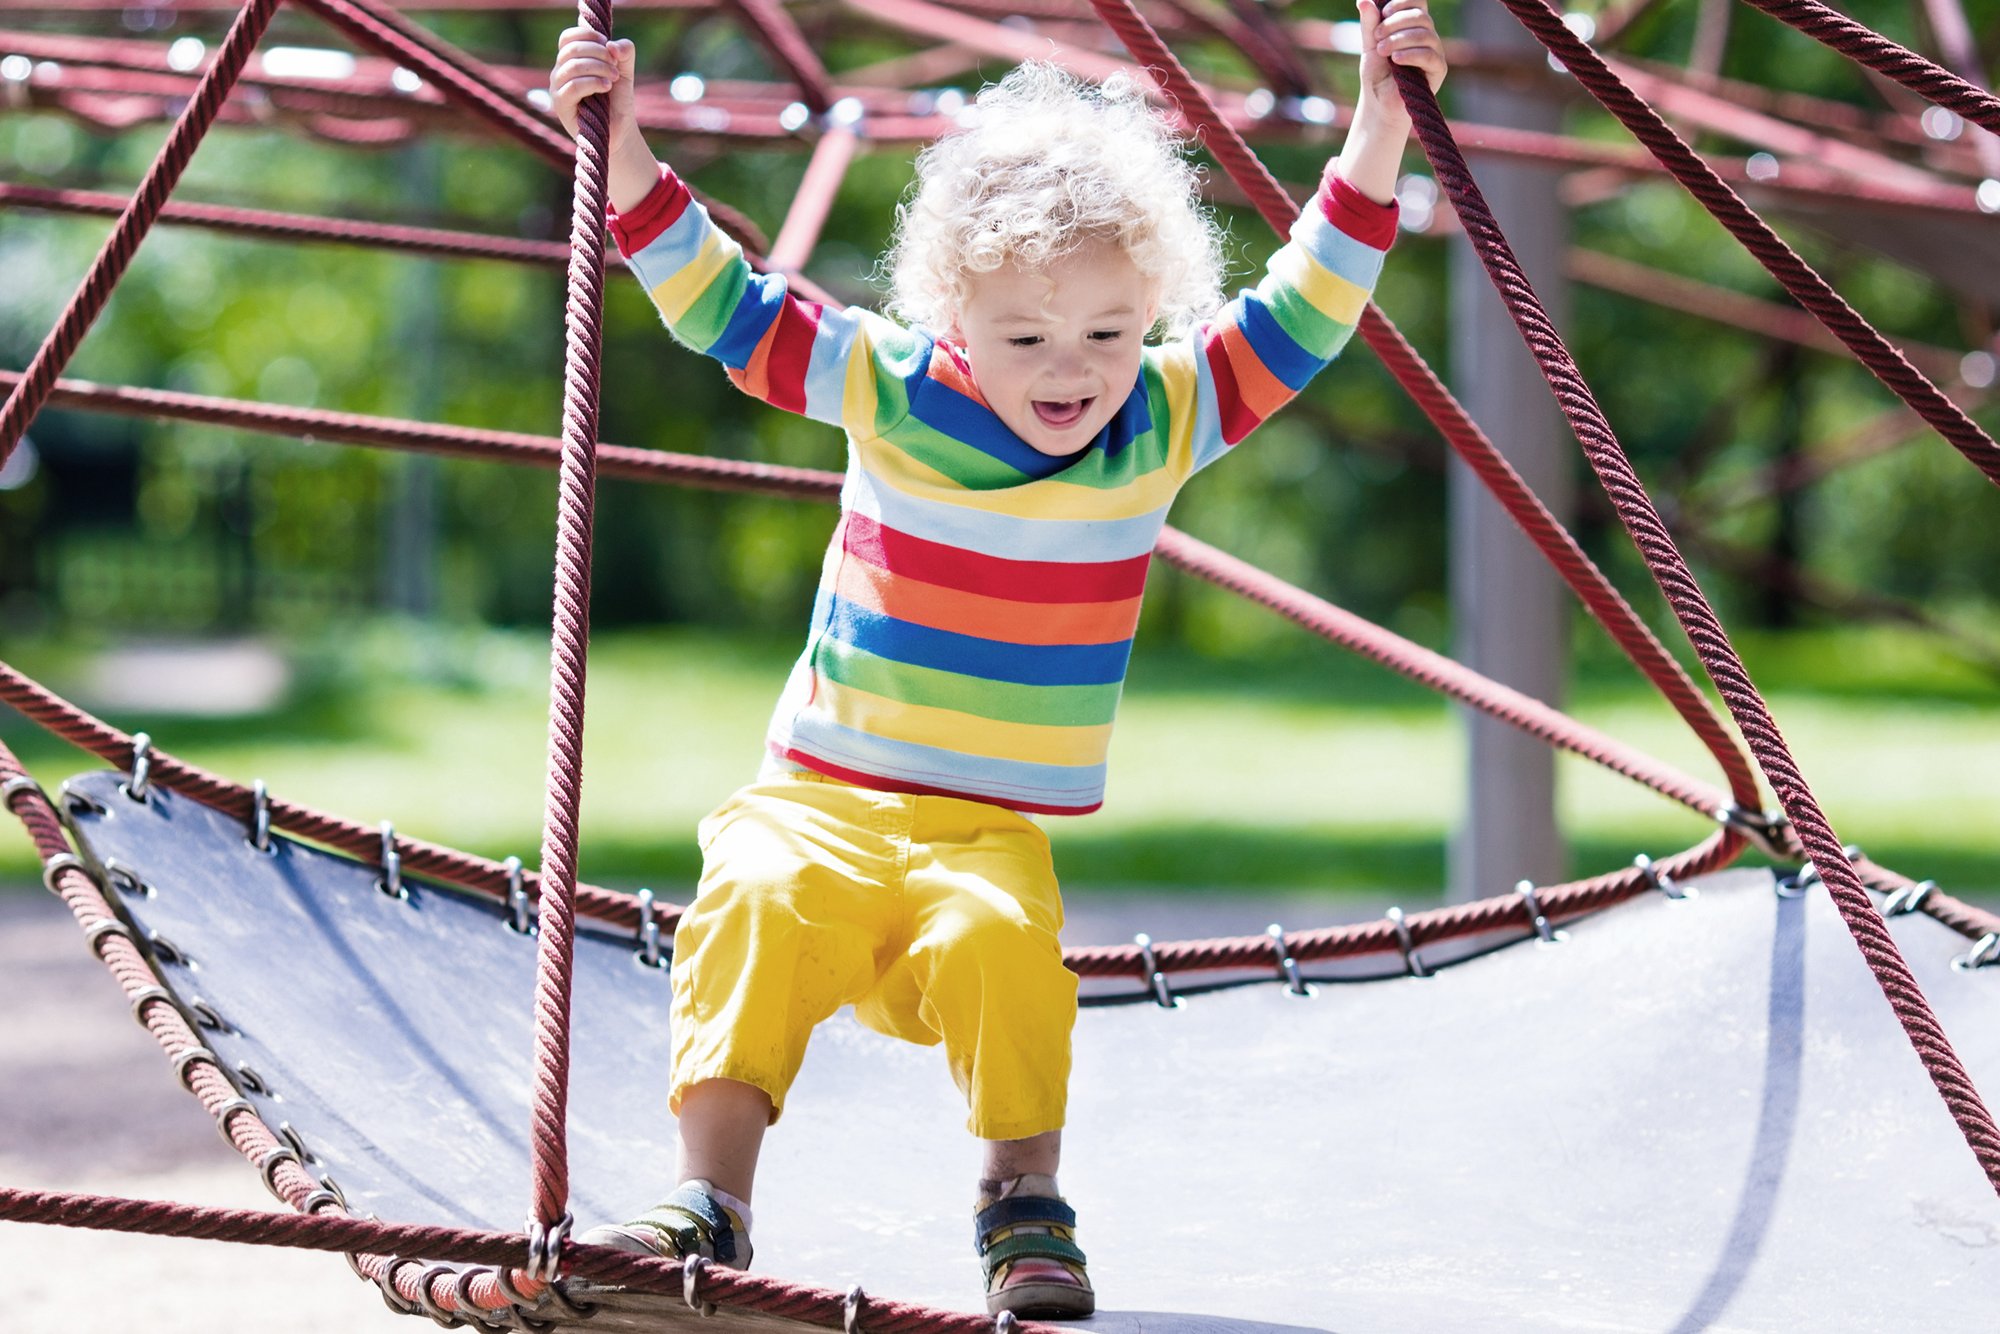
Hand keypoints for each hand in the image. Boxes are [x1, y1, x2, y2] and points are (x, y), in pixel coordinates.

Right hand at [549, 26, 640, 156]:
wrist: (619, 131)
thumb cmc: (618, 100)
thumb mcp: (625, 71)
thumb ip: (625, 52)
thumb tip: (612, 44)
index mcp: (571, 61)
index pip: (568, 38)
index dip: (586, 35)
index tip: (607, 43)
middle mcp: (560, 72)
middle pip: (572, 49)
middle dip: (598, 53)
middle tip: (615, 66)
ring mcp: (557, 88)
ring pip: (573, 66)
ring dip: (599, 68)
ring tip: (613, 79)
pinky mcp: (560, 105)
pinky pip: (573, 86)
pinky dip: (593, 82)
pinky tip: (606, 86)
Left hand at [1357, 0, 1446, 107]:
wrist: (1379, 104)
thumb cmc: (1377, 74)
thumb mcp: (1369, 45)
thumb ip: (1369, 23)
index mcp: (1412, 25)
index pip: (1417, 2)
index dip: (1402, 2)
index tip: (1383, 12)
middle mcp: (1427, 35)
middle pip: (1420, 16)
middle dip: (1395, 23)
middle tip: (1377, 37)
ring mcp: (1434, 51)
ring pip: (1424, 34)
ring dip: (1399, 39)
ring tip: (1382, 50)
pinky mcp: (1438, 69)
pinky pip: (1429, 54)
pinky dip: (1410, 54)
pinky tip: (1396, 59)